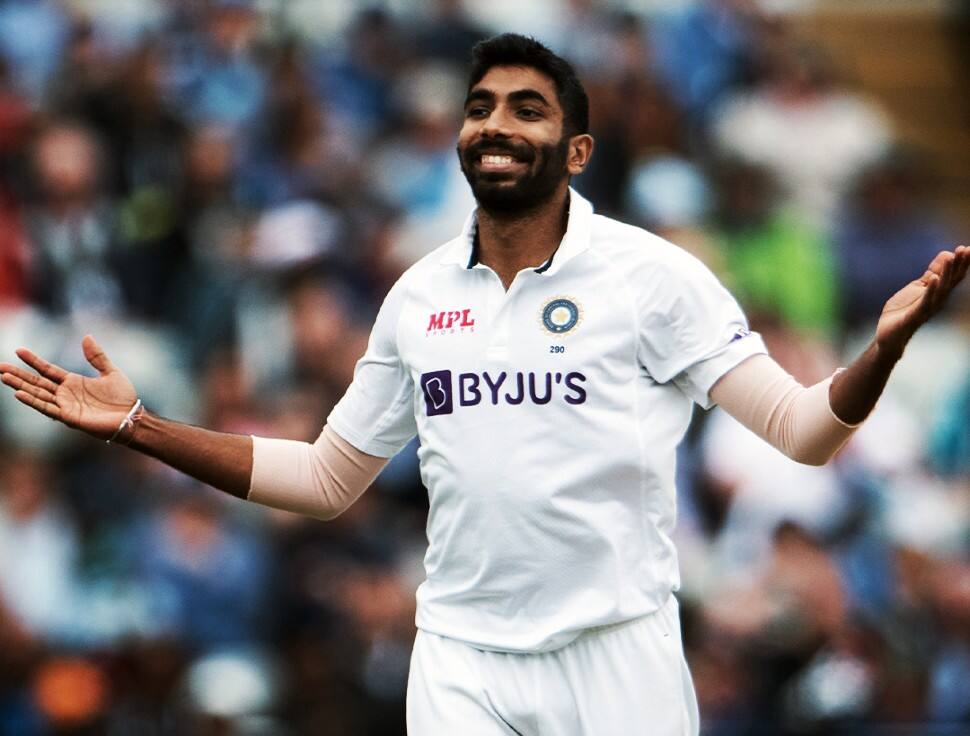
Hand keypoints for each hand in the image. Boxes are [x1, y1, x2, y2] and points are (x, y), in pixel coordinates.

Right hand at [0, 335, 136, 439]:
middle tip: (0, 367)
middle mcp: (65, 394)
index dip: (33, 361)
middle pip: (37, 382)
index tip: (18, 350)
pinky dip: (33, 401)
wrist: (131, 416)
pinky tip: (19, 394)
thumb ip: (97, 356)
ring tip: (4, 377)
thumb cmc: (122, 397)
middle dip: (19, 375)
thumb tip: (86, 336)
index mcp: (73, 382)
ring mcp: (65, 405)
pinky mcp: (69, 417)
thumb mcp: (110, 371)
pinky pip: (47, 408)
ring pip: (38, 394)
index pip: (47, 369)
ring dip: (21, 386)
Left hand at [875, 246, 969, 358]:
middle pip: (950, 281)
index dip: (961, 263)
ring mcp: (926, 309)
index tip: (967, 248)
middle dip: (958, 265)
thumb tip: (947, 254)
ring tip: (951, 257)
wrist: (888, 335)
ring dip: (946, 273)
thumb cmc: (904, 311)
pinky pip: (924, 302)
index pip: (952, 276)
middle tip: (965, 249)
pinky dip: (930, 290)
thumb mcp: (918, 287)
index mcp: (937, 293)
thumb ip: (932, 273)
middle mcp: (936, 301)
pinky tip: (934, 279)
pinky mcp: (914, 316)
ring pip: (940, 290)